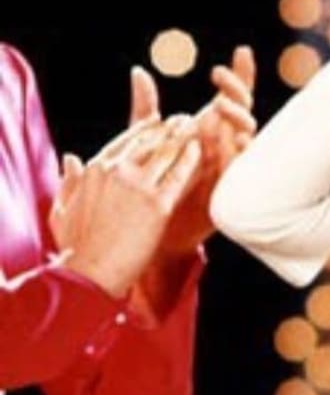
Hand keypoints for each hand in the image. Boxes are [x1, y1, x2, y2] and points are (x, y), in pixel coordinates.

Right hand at [51, 118, 203, 297]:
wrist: (89, 273)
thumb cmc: (76, 248)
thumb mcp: (63, 209)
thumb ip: (69, 181)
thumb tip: (70, 159)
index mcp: (95, 169)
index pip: (127, 140)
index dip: (146, 129)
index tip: (160, 122)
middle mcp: (117, 170)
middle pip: (150, 140)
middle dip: (169, 128)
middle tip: (185, 121)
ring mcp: (139, 186)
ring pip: (167, 152)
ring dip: (183, 137)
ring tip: (197, 128)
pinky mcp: (159, 204)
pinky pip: (180, 174)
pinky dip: (192, 159)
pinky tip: (201, 151)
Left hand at [159, 46, 256, 256]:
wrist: (156, 232)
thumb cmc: (154, 187)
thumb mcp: (145, 142)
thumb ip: (145, 109)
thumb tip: (139, 71)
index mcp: (210, 128)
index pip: (231, 96)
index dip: (240, 74)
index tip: (241, 50)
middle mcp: (225, 142)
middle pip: (243, 109)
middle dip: (237, 90)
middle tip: (219, 81)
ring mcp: (231, 162)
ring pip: (248, 132)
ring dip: (238, 116)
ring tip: (219, 106)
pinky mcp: (231, 184)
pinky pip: (245, 162)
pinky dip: (242, 148)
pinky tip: (236, 136)